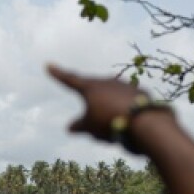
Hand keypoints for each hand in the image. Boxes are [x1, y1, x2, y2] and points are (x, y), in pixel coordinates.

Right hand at [47, 63, 164, 154]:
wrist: (145, 122)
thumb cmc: (111, 123)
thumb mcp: (90, 128)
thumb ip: (79, 126)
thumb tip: (70, 128)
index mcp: (90, 87)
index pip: (70, 79)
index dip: (58, 74)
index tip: (48, 65)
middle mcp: (107, 82)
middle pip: (93, 91)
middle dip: (91, 103)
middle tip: (95, 121)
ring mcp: (124, 85)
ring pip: (111, 98)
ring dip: (109, 109)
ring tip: (114, 128)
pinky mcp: (139, 92)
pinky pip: (127, 102)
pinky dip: (124, 111)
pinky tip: (129, 123)